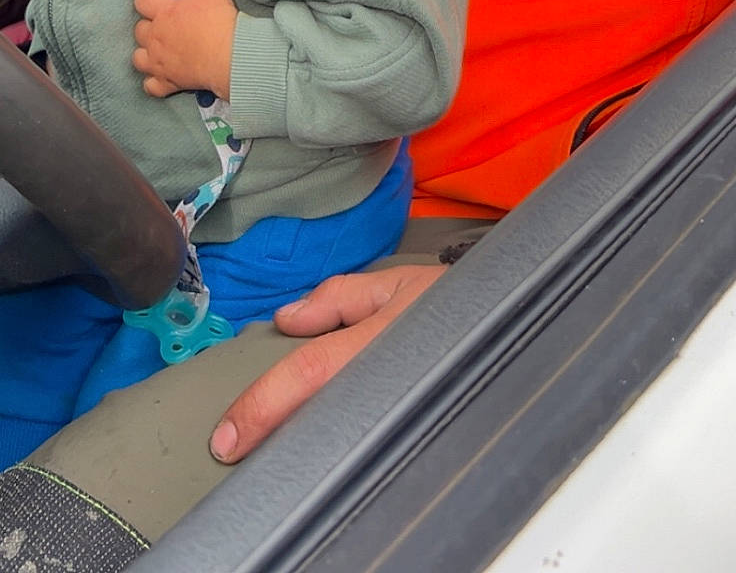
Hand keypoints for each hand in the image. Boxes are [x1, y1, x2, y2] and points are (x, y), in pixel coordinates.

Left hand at [132, 0, 236, 98]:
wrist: (227, 57)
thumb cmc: (218, 25)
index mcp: (163, 12)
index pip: (143, 0)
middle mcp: (156, 37)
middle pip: (140, 29)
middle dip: (150, 26)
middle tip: (167, 23)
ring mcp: (159, 61)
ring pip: (139, 58)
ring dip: (146, 53)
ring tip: (160, 49)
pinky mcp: (168, 82)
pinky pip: (151, 86)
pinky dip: (155, 82)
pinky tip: (163, 76)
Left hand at [208, 264, 443, 461]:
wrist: (509, 320)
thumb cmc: (452, 301)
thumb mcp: (394, 284)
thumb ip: (338, 297)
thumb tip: (288, 319)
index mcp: (373, 342)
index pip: (306, 375)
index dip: (262, 407)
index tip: (226, 439)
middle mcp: (382, 379)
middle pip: (316, 421)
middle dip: (276, 435)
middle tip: (238, 445)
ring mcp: (398, 407)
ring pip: (338, 439)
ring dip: (302, 444)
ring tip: (272, 448)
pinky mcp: (412, 425)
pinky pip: (365, 444)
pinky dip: (337, 447)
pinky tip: (320, 451)